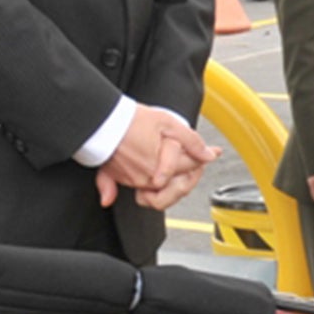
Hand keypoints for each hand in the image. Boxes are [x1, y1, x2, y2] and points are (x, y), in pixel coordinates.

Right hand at [96, 104, 216, 206]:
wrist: (100, 120)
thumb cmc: (130, 119)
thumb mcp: (167, 122)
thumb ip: (190, 141)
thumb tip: (209, 155)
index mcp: (162, 166)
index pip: (191, 166)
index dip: (204, 156)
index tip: (213, 151)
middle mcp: (148, 178)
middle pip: (180, 184)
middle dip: (192, 172)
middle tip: (199, 158)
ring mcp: (134, 181)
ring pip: (163, 192)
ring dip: (175, 182)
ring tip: (181, 164)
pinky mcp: (120, 179)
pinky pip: (140, 194)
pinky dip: (150, 191)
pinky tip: (157, 182)